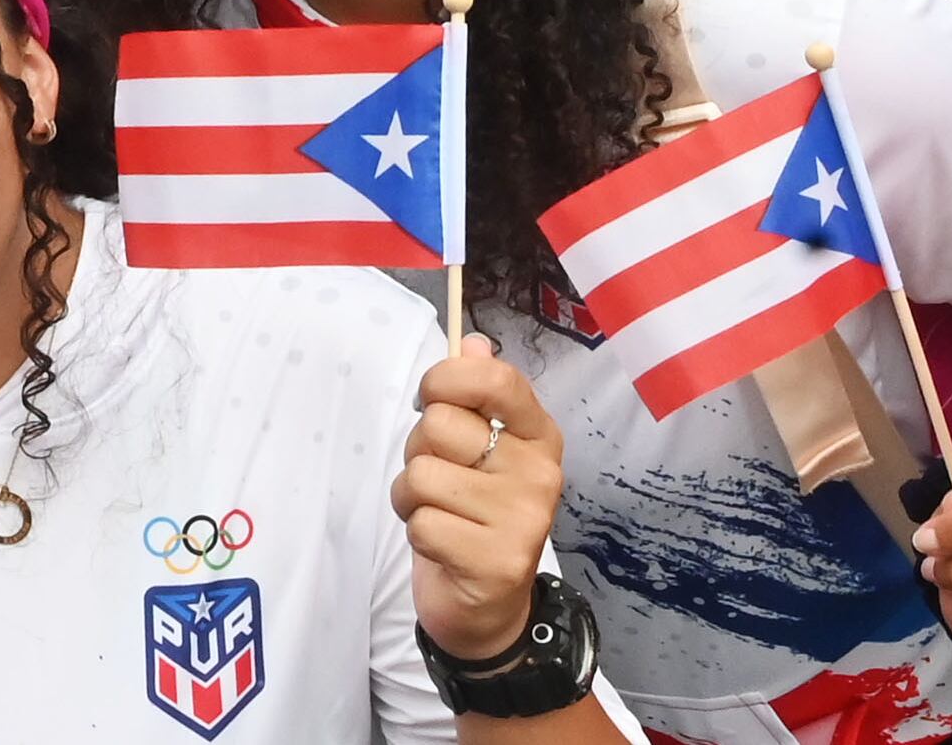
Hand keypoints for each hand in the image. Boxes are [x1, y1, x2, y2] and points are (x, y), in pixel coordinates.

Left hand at [393, 335, 565, 659]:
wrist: (487, 608)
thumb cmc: (472, 515)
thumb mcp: (475, 452)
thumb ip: (473, 397)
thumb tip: (470, 343)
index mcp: (538, 435)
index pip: (494, 380)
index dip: (445, 380)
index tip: (430, 399)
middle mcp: (540, 472)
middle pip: (439, 426)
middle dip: (419, 452)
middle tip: (441, 481)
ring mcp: (524, 519)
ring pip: (421, 476)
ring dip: (411, 498)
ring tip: (440, 515)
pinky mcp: (497, 561)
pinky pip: (421, 523)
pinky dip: (417, 534)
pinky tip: (442, 546)